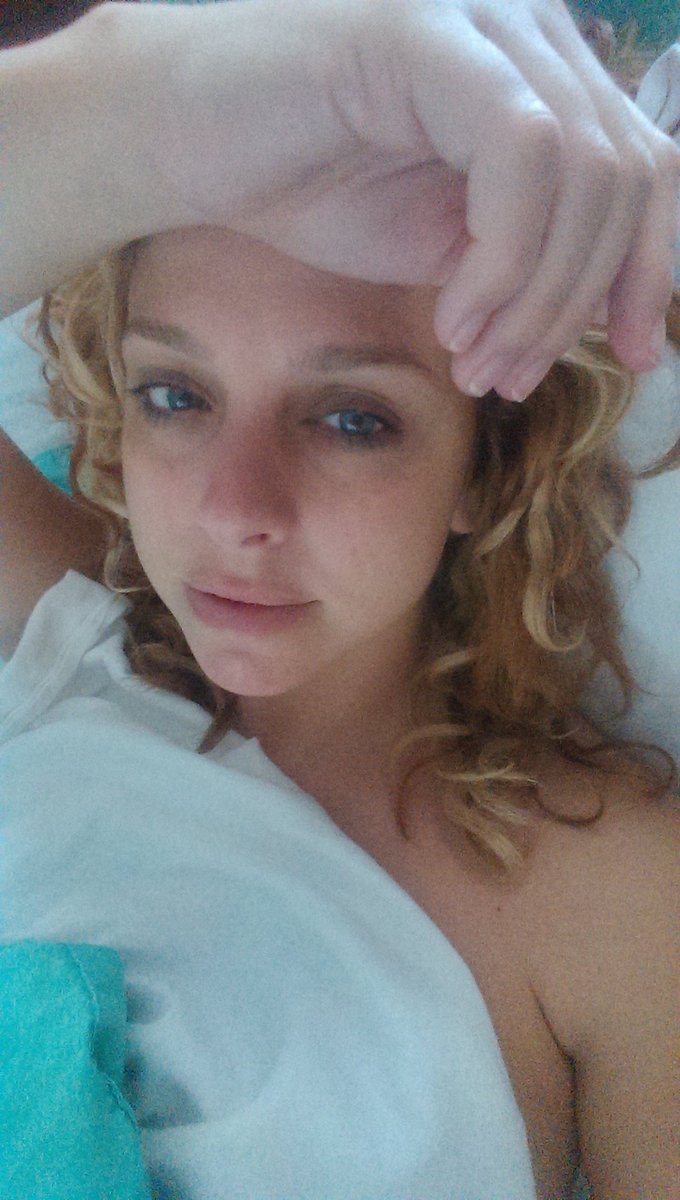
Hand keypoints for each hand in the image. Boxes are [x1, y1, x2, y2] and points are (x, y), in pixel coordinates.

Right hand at [124, 0, 679, 400]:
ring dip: (536, 300)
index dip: (654, 267)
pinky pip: (518, 154)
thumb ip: (533, 254)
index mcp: (544, 72)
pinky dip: (501, 262)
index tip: (636, 355)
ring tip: (475, 364)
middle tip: (512, 379)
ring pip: (584, 173)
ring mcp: (481, 18)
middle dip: (581, 305)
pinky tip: (451, 319)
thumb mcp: (449, 239)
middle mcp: (529, 26)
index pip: (647, 165)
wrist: (183, 139)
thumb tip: (616, 308)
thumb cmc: (306, 184)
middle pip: (627, 176)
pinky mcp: (424, 31)